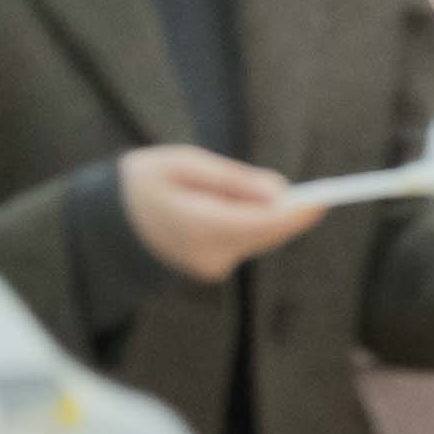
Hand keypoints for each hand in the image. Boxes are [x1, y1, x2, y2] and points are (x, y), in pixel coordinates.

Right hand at [116, 142, 327, 281]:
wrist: (107, 224)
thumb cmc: (145, 182)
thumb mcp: (183, 164)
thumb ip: (233, 179)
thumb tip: (280, 192)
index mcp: (198, 225)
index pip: (263, 224)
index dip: (298, 211)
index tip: (326, 196)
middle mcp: (209, 254)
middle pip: (268, 232)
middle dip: (288, 209)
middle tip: (312, 189)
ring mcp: (210, 267)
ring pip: (259, 237)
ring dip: (264, 214)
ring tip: (235, 190)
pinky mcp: (212, 269)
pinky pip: (245, 242)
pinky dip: (249, 223)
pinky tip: (228, 207)